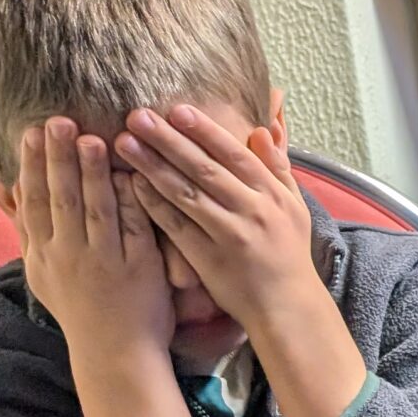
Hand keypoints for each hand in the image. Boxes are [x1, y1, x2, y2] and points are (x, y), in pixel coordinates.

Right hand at [8, 119, 175, 360]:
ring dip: (93, 174)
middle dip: (58, 159)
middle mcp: (69, 255)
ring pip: (96, 210)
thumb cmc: (78, 305)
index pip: (33, 201)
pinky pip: (134, 228)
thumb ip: (23, 222)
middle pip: (60, 199)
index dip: (31, 165)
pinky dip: (133, 201)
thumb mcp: (39, 266)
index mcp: (44, 252)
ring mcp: (104, 261)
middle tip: (59, 122)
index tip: (31, 132)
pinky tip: (133, 175)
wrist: (114, 353)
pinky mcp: (138, 268)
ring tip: (93, 139)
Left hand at [119, 104, 368, 416]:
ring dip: (152, 166)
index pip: (235, 155)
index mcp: (273, 195)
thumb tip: (263, 129)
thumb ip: (277, 167)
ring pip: (186, 194)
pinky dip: (153, 204)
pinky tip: (130, 186)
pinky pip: (176, 226)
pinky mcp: (209, 258)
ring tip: (123, 143)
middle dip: (169, 140)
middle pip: (205, 169)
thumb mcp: (294, 207)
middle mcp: (253, 211)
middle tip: (137, 116)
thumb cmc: (288, 254)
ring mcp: (230, 235)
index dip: (205, 131)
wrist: (287, 307)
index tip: (176, 109)